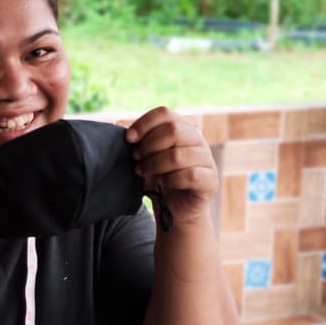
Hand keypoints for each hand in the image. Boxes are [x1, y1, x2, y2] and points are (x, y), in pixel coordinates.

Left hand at [126, 107, 217, 226]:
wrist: (176, 210)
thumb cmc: (160, 181)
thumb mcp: (144, 159)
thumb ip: (135, 143)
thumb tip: (114, 125)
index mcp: (182, 129)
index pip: (165, 114)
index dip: (144, 124)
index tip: (129, 139)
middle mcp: (197, 140)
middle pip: (173, 130)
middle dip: (148, 145)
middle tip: (135, 159)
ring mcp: (207, 159)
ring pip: (178, 155)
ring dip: (154, 164)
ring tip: (141, 172)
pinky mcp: (210, 180)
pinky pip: (190, 175)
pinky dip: (170, 180)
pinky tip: (161, 185)